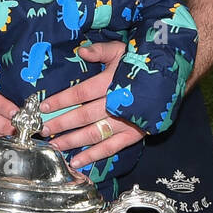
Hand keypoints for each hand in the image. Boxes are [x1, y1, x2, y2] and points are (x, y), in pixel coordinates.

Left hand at [40, 42, 144, 166]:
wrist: (169, 80)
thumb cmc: (141, 63)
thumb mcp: (121, 50)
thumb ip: (100, 50)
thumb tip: (81, 50)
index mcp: (111, 82)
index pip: (80, 93)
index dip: (61, 100)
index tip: (44, 107)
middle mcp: (116, 104)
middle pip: (83, 116)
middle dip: (61, 124)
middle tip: (42, 129)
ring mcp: (125, 122)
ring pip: (93, 134)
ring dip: (72, 141)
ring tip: (54, 146)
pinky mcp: (133, 135)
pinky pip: (110, 148)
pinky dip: (92, 156)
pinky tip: (76, 161)